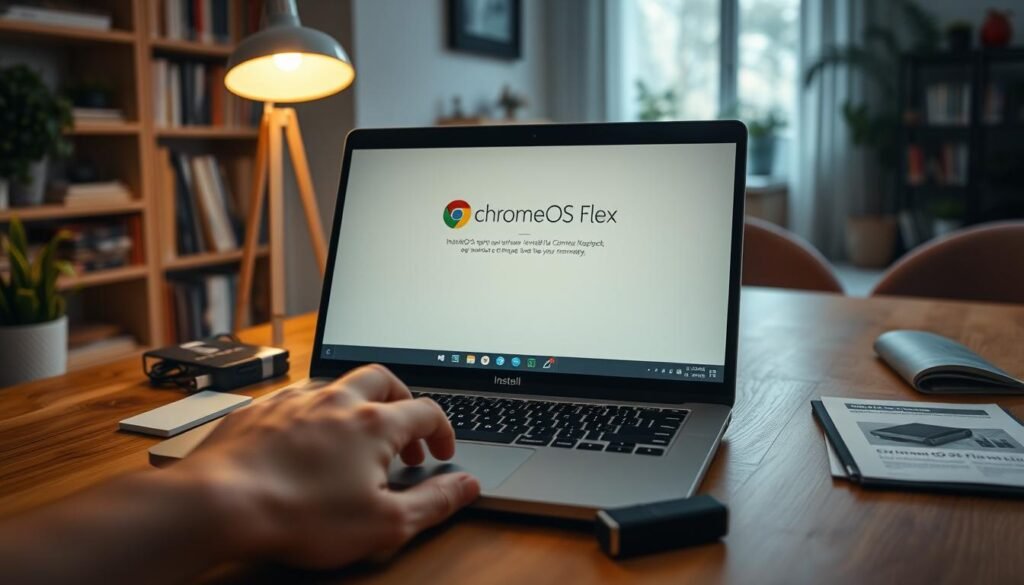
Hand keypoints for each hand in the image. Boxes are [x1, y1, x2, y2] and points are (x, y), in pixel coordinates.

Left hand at [170, 365, 480, 567]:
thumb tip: (468, 486)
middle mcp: (337, 400)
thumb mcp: (384, 524)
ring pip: (336, 382)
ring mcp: (294, 401)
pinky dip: (310, 411)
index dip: (443, 431)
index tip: (441, 453)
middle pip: (383, 379)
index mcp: (375, 424)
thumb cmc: (301, 515)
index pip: (427, 411)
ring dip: (355, 401)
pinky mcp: (259, 410)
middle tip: (404, 430)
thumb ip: (434, 502)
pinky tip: (303, 437)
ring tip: (354, 434)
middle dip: (402, 398)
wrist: (220, 503)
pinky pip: (293, 398)